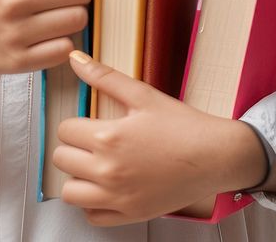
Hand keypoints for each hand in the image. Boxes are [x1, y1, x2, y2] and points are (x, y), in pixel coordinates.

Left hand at [53, 51, 239, 226]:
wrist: (214, 156)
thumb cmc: (182, 125)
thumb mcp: (142, 94)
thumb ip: (104, 76)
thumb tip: (75, 58)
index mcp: (108, 138)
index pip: (64, 130)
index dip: (75, 123)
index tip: (88, 122)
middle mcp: (108, 171)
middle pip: (61, 160)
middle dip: (72, 147)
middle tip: (91, 141)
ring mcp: (118, 197)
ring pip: (69, 193)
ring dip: (76, 177)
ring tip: (93, 164)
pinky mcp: (130, 215)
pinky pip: (92, 216)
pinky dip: (92, 203)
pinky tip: (105, 187)